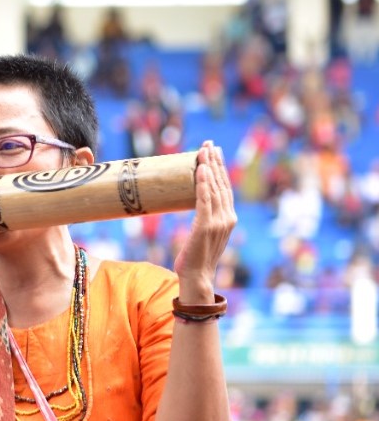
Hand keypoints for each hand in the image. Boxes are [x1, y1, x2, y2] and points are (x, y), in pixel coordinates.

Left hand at [173, 142, 236, 300]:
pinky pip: (204, 201)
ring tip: (203, 152)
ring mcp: (218, 222)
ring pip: (214, 189)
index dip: (219, 168)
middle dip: (214, 162)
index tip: (212, 151)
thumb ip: (203, 216)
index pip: (224, 187)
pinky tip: (200, 171)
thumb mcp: (202, 232)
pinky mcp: (206, 227)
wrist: (196, 277)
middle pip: (221, 184)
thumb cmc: (195, 255)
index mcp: (228, 218)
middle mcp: (227, 218)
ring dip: (208, 168)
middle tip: (208, 144)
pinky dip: (203, 185)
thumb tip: (193, 201)